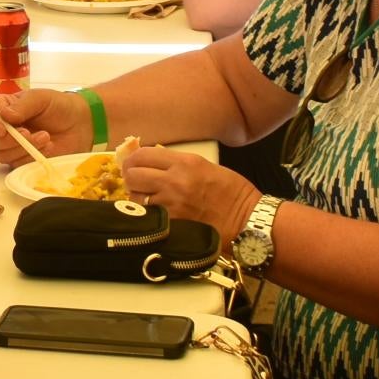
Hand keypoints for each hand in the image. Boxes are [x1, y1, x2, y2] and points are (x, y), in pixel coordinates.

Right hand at [0, 87, 93, 156]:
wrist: (80, 123)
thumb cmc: (58, 106)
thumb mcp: (41, 98)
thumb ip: (23, 105)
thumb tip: (4, 115)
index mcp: (2, 109)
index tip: (3, 130)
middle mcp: (3, 129)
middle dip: (10, 140)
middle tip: (28, 133)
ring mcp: (12, 147)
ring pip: (4, 156)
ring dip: (24, 148)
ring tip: (45, 137)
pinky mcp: (23, 161)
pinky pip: (19, 165)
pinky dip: (33, 158)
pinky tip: (48, 147)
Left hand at [121, 144, 255, 233]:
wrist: (247, 219)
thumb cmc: (232, 192)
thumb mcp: (205, 167)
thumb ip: (178, 164)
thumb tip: (152, 166)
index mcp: (185, 162)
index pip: (143, 155)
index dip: (133, 160)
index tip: (133, 164)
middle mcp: (174, 181)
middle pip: (133, 174)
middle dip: (131, 178)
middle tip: (136, 182)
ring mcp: (171, 203)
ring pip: (136, 197)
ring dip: (137, 197)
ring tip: (146, 199)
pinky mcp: (172, 223)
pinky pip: (147, 215)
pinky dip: (146, 214)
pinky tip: (153, 214)